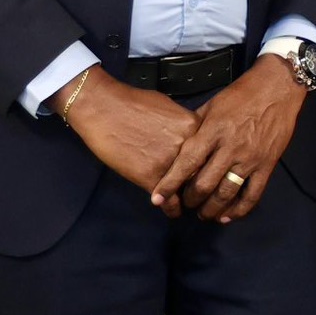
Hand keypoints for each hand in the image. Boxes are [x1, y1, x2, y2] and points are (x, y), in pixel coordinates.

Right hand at [56, 70, 198, 215]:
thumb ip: (182, 125)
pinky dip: (171, 209)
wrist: (103, 108)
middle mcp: (187, 145)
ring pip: (188, 188)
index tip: (210, 170)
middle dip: (203, 182)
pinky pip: (169, 201)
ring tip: (190, 205)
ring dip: (188, 198)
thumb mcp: (168, 107)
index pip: (211, 150)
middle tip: (203, 192)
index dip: (210, 161)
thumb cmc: (133, 103)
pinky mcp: (150, 177)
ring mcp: (169, 163)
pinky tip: (172, 211)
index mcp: (193, 126)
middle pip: (204, 170)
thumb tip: (189, 137)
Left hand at [150, 55, 307, 221]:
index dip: (170, 184)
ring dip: (211, 209)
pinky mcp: (267, 164)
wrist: (278, 87)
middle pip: (204, 184)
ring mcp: (250, 158)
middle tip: (185, 204)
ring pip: (226, 193)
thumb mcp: (212, 105)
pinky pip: (252, 194)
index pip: (187, 163)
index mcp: (213, 131)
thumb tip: (179, 145)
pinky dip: (239, 210)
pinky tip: (227, 217)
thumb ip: (196, 127)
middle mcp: (230, 147)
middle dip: (190, 199)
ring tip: (203, 213)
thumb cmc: (241, 93)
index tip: (157, 199)